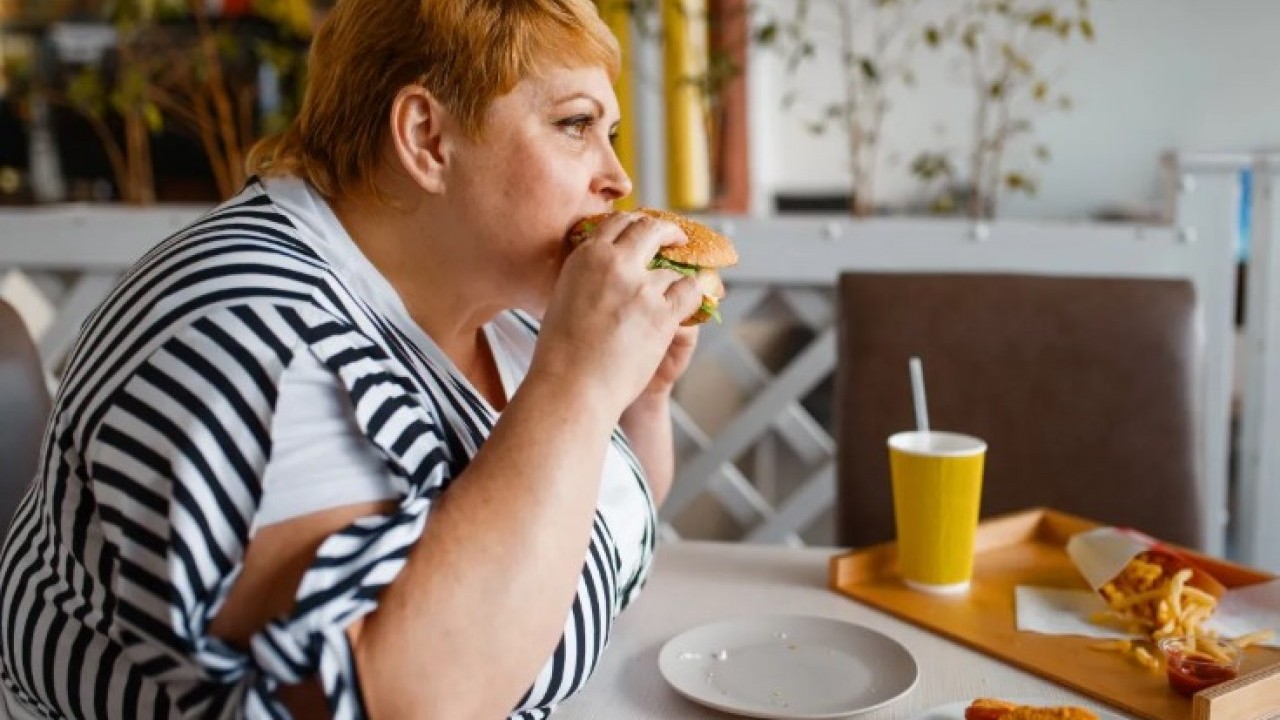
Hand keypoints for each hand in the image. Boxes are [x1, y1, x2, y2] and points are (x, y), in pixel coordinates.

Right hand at [531, 213, 703, 417]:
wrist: (573, 384)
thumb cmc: (561, 352)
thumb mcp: (564, 297)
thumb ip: (585, 275)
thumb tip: (601, 263)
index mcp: (586, 256)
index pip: (618, 222)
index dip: (636, 224)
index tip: (645, 230)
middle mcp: (615, 263)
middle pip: (650, 230)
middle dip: (667, 231)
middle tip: (676, 239)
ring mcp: (641, 287)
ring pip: (673, 269)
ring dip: (675, 280)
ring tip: (674, 292)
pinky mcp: (662, 312)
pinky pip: (690, 291)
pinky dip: (693, 296)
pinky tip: (689, 304)